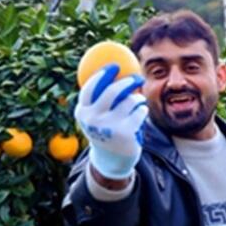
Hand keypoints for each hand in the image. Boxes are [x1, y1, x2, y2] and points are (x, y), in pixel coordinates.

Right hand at [74, 64, 147, 179]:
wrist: (112, 159)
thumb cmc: (106, 130)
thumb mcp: (96, 117)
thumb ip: (99, 99)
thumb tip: (112, 71)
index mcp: (82, 113)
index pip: (90, 89)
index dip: (102, 75)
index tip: (114, 66)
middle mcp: (93, 119)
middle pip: (112, 91)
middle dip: (127, 82)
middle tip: (137, 77)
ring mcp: (109, 126)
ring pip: (129, 101)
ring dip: (138, 98)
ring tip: (139, 101)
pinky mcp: (125, 133)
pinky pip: (139, 111)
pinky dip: (143, 109)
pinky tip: (140, 114)